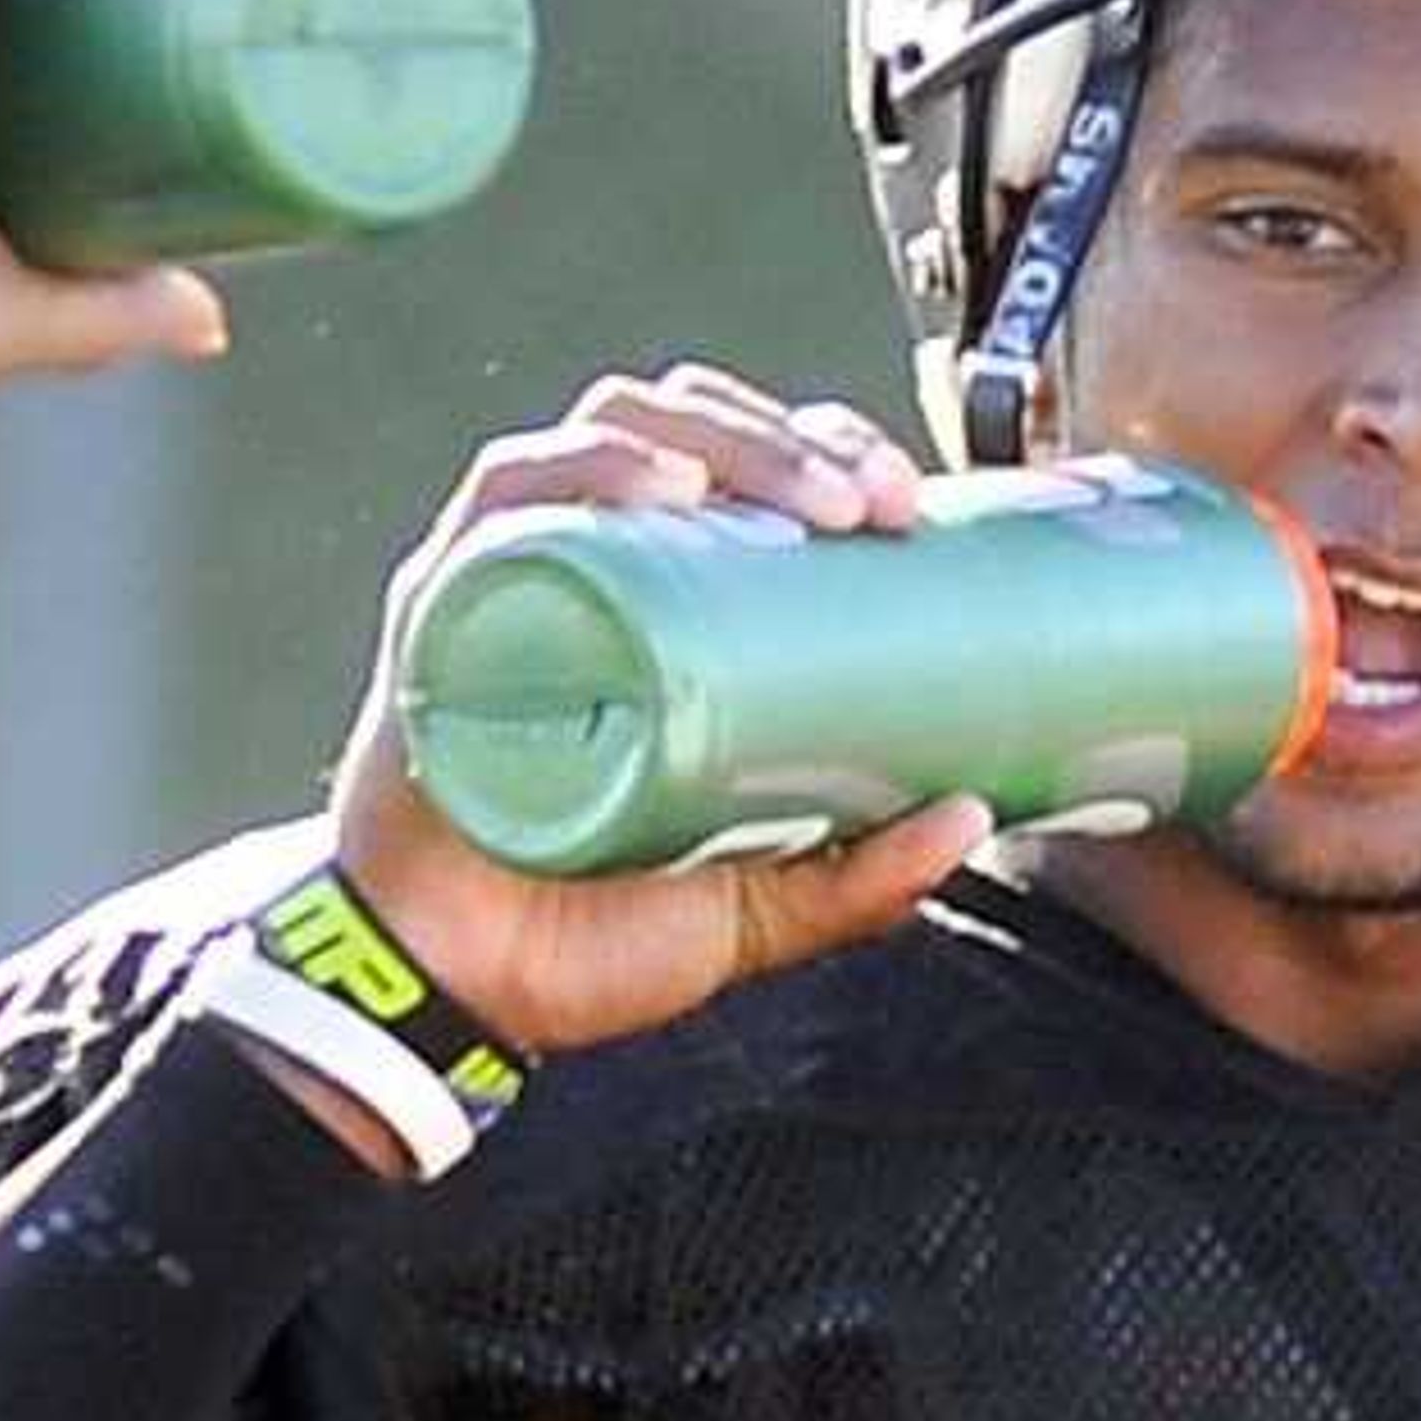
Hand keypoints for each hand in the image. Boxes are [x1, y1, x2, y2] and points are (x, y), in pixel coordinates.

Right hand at [318, 365, 986, 1067]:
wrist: (466, 995)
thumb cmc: (589, 937)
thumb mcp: (758, 909)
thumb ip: (862, 877)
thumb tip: (975, 817)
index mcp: (663, 608)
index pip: (746, 469)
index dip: (826, 450)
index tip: (905, 505)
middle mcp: (590, 570)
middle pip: (688, 425)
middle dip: (791, 438)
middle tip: (870, 504)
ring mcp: (513, 577)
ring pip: (608, 433)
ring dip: (715, 435)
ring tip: (798, 499)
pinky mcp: (445, 608)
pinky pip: (504, 498)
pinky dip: (585, 471)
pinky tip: (663, 483)